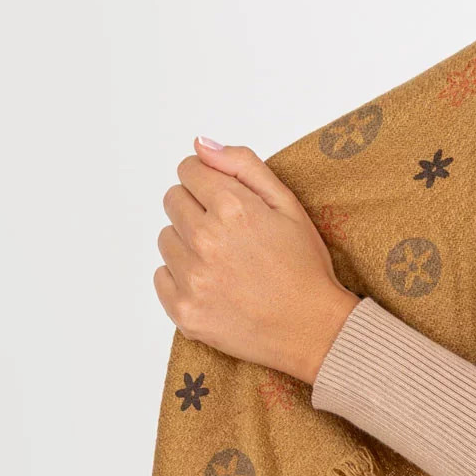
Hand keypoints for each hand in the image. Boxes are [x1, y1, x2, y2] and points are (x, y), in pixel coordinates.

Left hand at [154, 137, 359, 383]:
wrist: (313, 330)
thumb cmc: (304, 267)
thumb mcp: (288, 204)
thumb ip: (242, 166)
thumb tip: (200, 144)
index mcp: (232, 208)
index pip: (188, 170)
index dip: (207, 181)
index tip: (223, 199)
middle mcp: (206, 240)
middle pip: (173, 201)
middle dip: (196, 209)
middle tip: (229, 234)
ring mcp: (191, 278)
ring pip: (166, 239)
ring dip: (188, 244)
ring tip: (224, 262)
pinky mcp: (183, 310)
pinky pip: (162, 277)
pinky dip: (181, 278)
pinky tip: (214, 285)